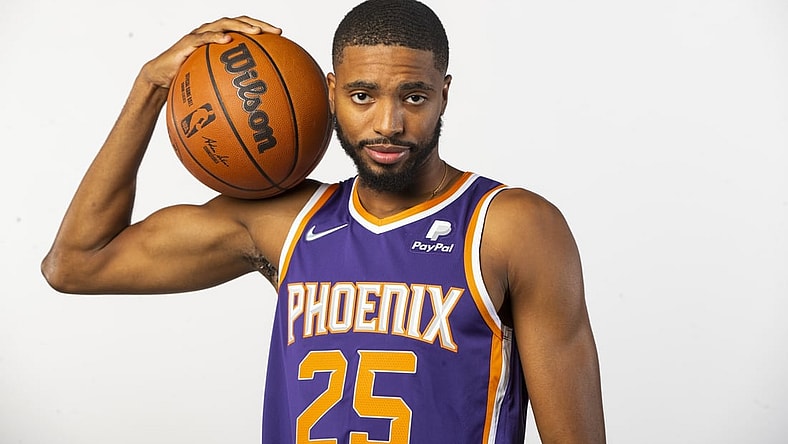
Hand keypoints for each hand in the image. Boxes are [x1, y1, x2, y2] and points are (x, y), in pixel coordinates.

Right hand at [140, 16, 281, 88]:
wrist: (161, 79)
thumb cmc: (189, 80)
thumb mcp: (213, 82)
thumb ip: (231, 83)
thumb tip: (256, 100)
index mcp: (220, 38)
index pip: (245, 28)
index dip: (263, 28)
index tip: (281, 35)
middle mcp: (211, 32)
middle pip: (238, 21)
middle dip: (258, 24)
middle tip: (276, 32)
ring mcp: (199, 35)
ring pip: (223, 23)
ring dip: (241, 26)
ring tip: (255, 32)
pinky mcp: (186, 43)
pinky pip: (202, 37)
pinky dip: (215, 36)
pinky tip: (227, 40)